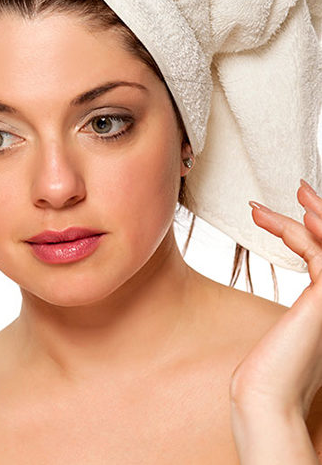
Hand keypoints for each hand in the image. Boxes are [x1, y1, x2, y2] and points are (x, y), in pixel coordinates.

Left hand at [229, 179, 321, 418]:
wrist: (267, 395)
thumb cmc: (271, 371)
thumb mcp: (290, 332)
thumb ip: (304, 310)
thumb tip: (299, 303)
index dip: (316, 231)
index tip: (291, 211)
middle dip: (321, 213)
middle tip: (299, 188)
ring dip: (314, 215)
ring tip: (294, 192)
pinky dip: (309, 234)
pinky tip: (292, 218)